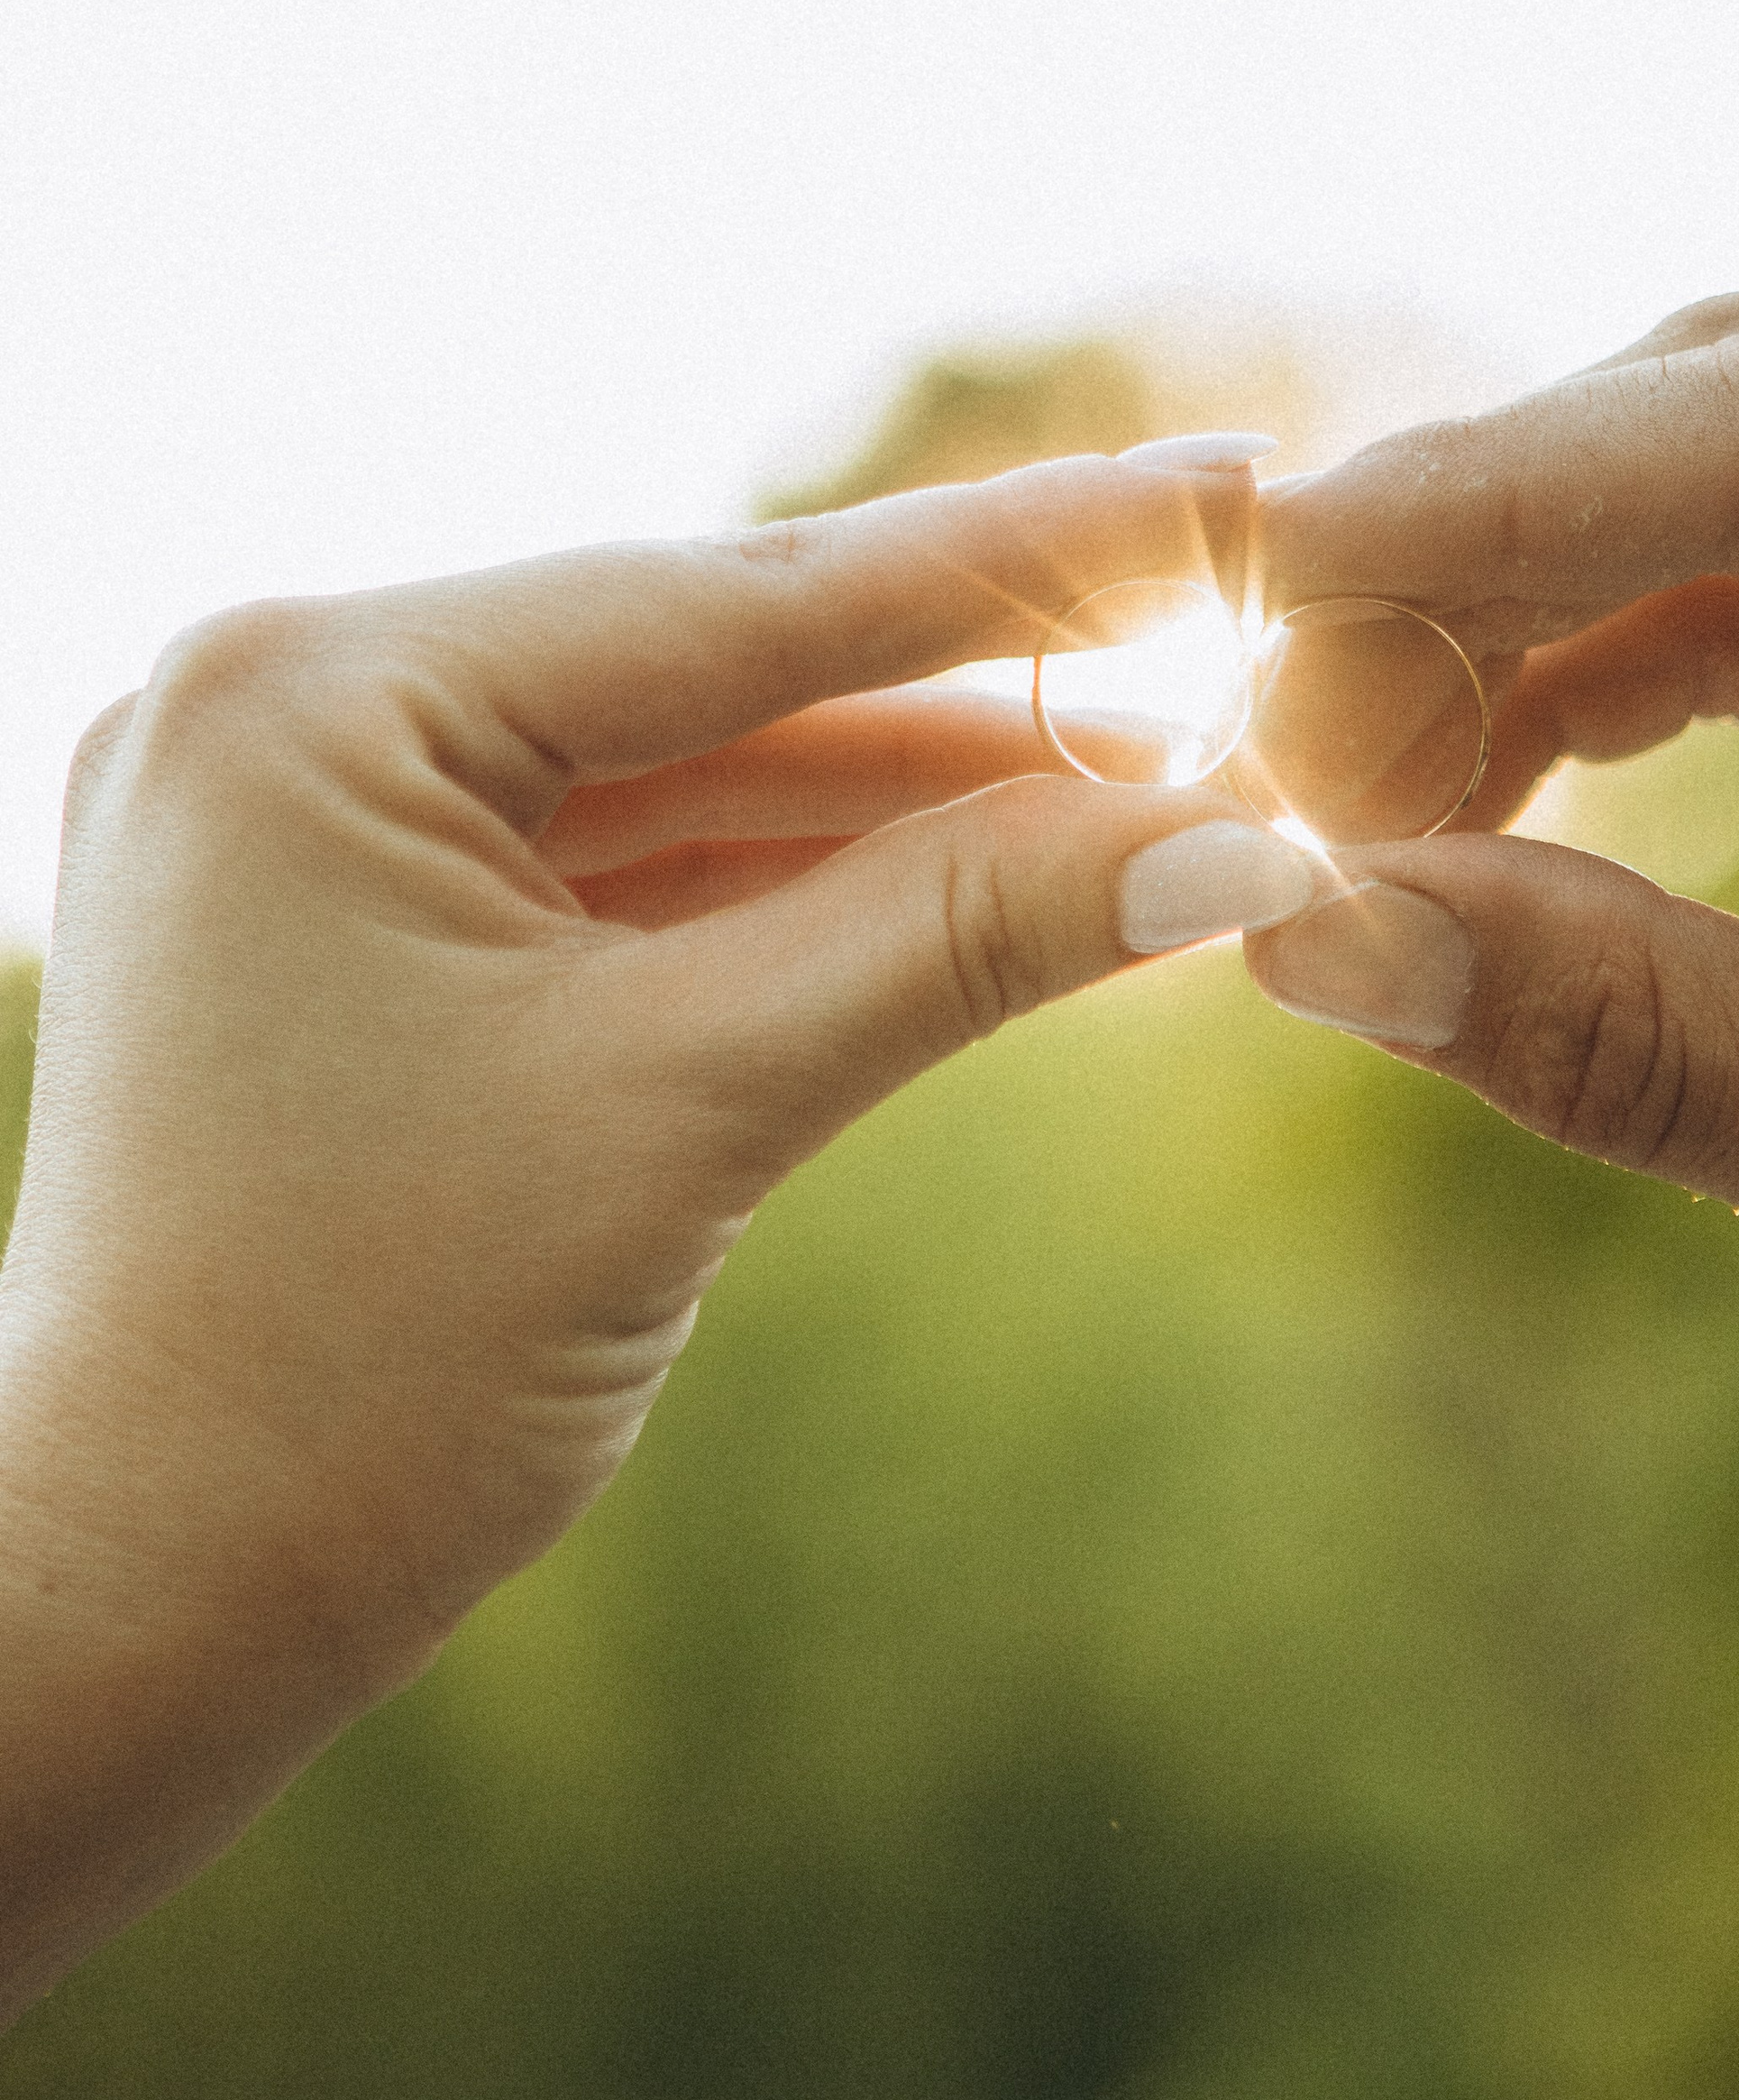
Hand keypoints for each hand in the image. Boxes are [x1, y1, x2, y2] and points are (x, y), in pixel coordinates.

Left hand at [0, 449, 1322, 2012]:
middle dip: (972, 683)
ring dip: (901, 792)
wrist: (135, 1609)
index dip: (1007, 560)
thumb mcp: (690, 1109)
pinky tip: (983, 855)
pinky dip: (790, 883)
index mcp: (313, 694)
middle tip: (1216, 609)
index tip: (1214, 491)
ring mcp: (308, 818)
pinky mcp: (348, 926)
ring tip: (1148, 770)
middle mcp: (287, 709)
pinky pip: (616, 870)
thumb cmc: (358, 1372)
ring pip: (677, 776)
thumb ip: (960, 933)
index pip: (734, 600)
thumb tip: (1241, 838)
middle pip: (711, 672)